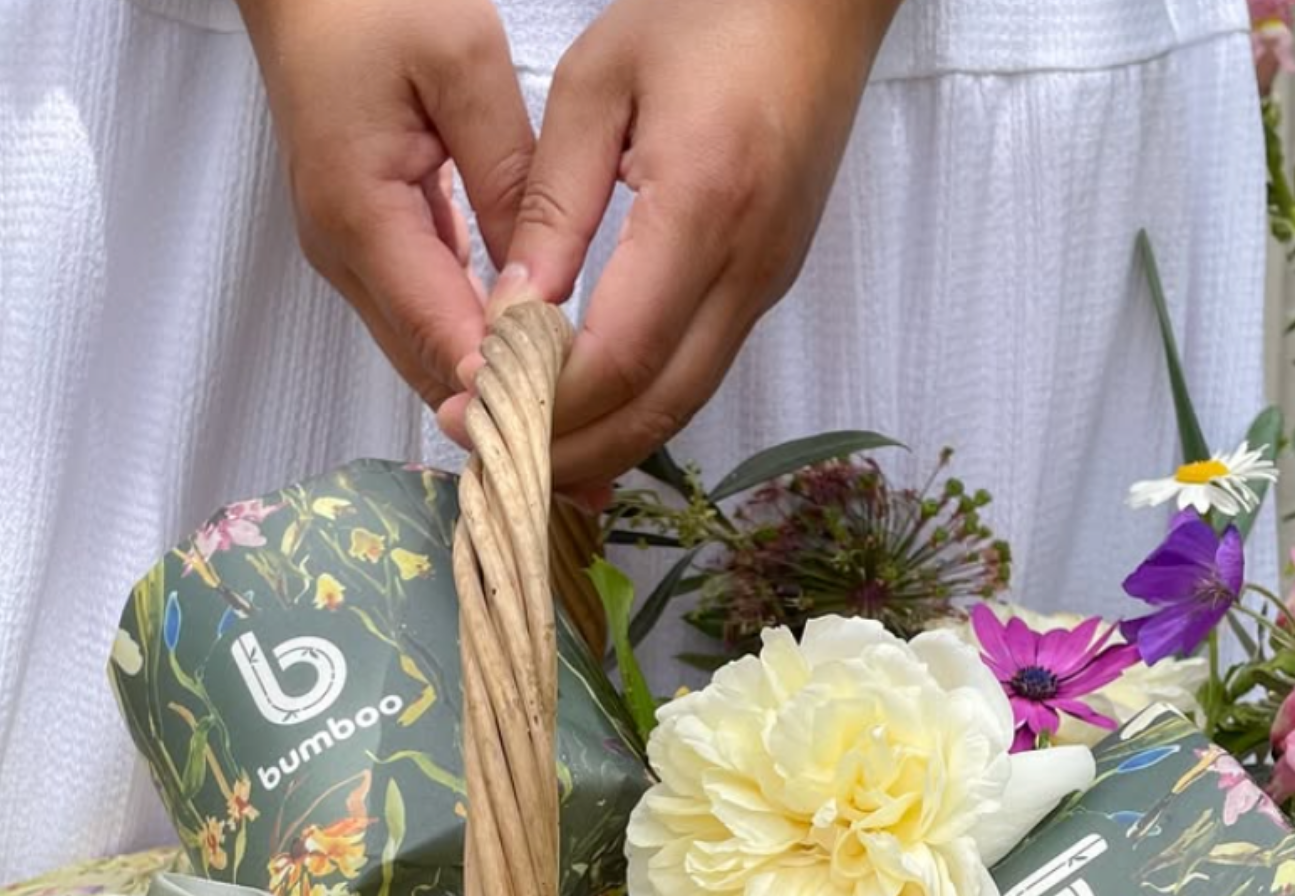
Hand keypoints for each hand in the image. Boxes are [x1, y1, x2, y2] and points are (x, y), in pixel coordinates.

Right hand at [235, 0, 534, 408]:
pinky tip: (525, 368)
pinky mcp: (361, 247)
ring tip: (567, 426)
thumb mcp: (462, 59)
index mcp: (362, 213)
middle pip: (430, 369)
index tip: (571, 424)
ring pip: (424, 357)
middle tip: (586, 450)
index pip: (442, 334)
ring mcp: (347, 256)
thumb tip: (542, 279)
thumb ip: (506, 173)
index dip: (503, 390)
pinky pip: (421, 321)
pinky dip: (471, 353)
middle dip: (501, 412)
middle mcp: (345, 254)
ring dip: (488, 393)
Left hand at [439, 0, 901, 487]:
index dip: (546, 403)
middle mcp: (748, 267)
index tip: (474, 407)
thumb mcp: (597, 82)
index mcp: (703, 206)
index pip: (620, 355)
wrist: (820, 0)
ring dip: (603, 441)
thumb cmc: (709, 11)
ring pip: (682, 405)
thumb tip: (508, 313)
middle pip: (656, 409)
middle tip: (485, 450)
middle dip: (568, 449)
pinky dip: (637, 408)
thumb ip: (551, 205)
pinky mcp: (768, 285)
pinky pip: (698, 373)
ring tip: (522, 440)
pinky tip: (581, 405)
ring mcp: (766, 284)